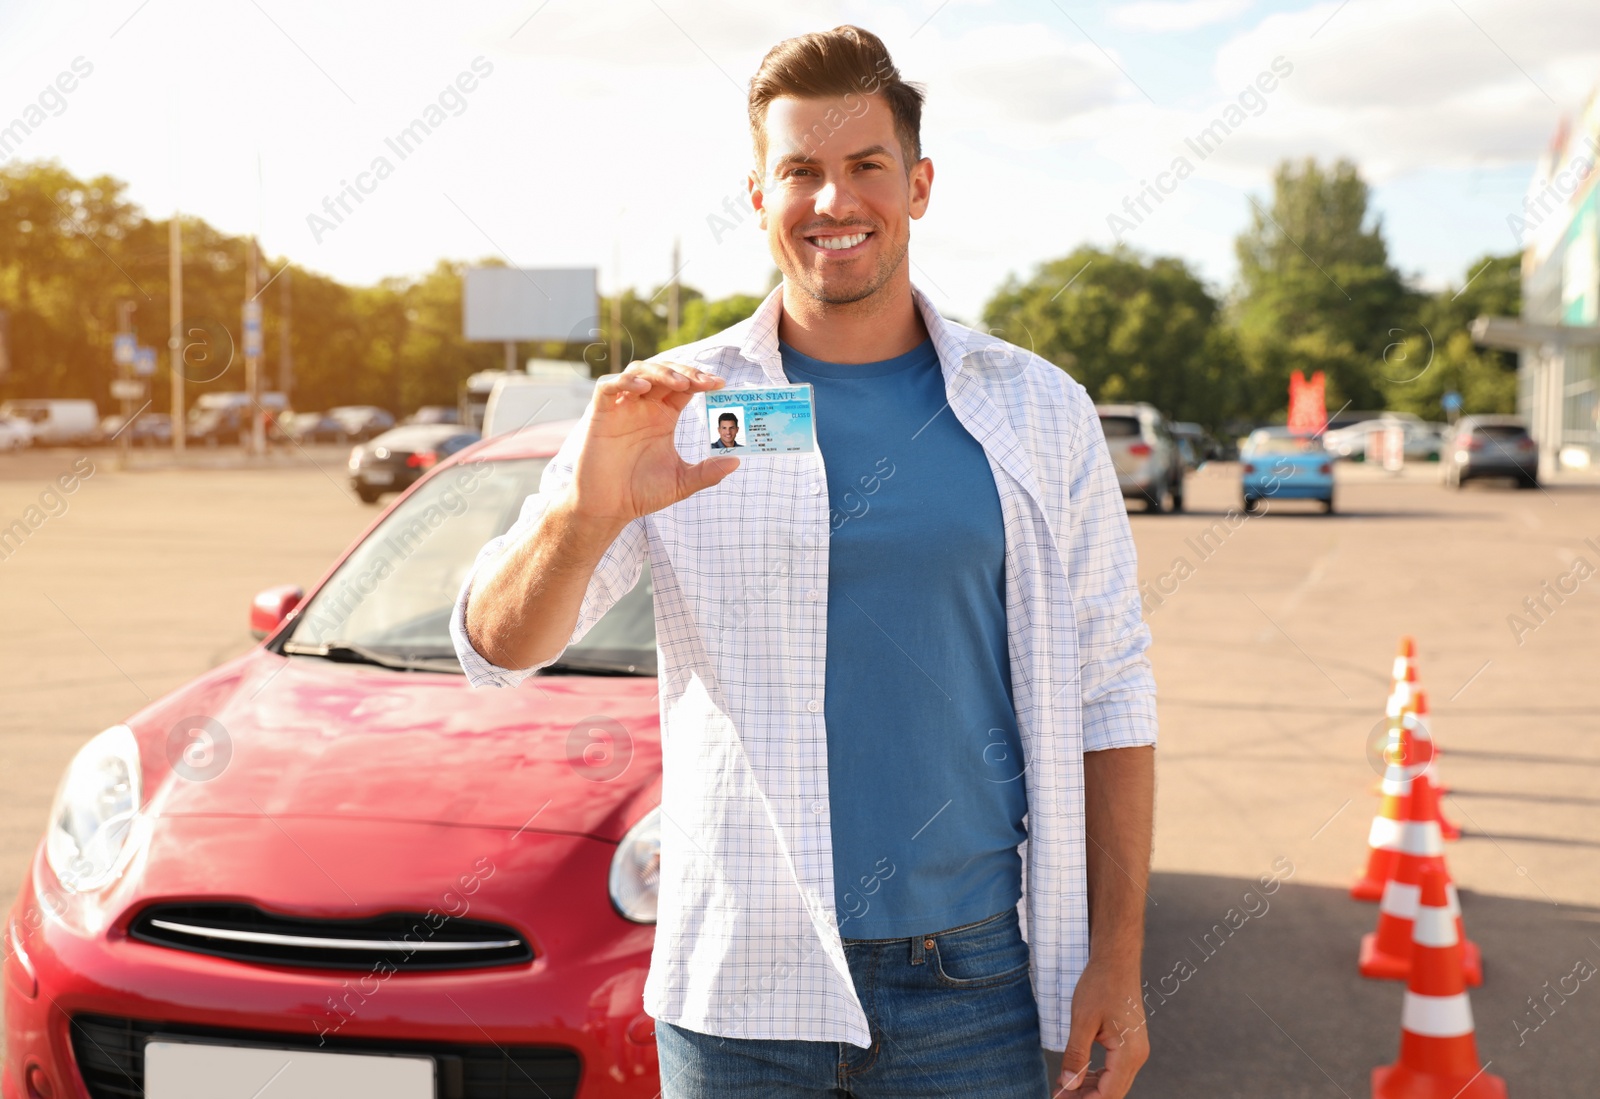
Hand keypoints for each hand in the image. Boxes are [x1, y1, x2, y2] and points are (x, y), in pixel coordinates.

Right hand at [569, 359, 737, 527]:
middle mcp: (643, 407)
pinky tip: (643, 388)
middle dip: (686, 372)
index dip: (701, 380)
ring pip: (639, 371)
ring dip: (661, 372)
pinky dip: (625, 381)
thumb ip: (708, 472)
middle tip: (706, 382)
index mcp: (663, 417)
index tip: (721, 385)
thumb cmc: (640, 493)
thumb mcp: (681, 483)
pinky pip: (608, 386)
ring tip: (681, 383)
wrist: (608, 509)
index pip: (684, 387)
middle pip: (664, 372)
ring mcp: (621, 408)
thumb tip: (737, 461)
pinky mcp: (600, 414)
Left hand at [1053, 953, 1146, 1098]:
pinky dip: (1096, 1075)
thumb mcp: (1082, 1021)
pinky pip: (1114, 1069)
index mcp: (1129, 1053)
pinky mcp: (1130, 1043)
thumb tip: (1069, 1085)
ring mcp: (1136, 1049)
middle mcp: (1137, 1055)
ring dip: (1090, 1088)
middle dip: (1085, 1097)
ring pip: (1113, 1082)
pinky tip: (1078, 1074)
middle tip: (1057, 1095)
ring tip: (1063, 1087)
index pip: (1108, 1094)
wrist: (1116, 961)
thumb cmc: (1100, 985)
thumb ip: (1076, 1056)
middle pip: (1112, 1092)